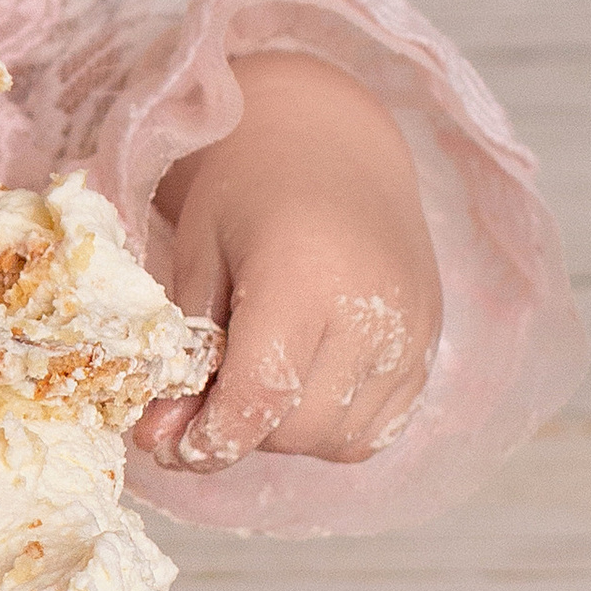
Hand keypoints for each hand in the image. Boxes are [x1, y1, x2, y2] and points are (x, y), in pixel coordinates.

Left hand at [129, 53, 440, 473]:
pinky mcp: (431, 344)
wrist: (330, 146)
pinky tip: (301, 386)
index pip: (262, 397)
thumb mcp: (197, 258)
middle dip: (243, 433)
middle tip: (204, 402)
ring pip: (339, 439)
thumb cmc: (247, 192)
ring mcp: (412, 332)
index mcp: (305, 276)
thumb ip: (182, 352)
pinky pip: (378, 427)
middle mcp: (372, 311)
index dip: (210, 439)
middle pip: (299, 429)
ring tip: (257, 384)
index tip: (168, 445)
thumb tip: (158, 441)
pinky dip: (331, 427)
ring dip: (287, 436)